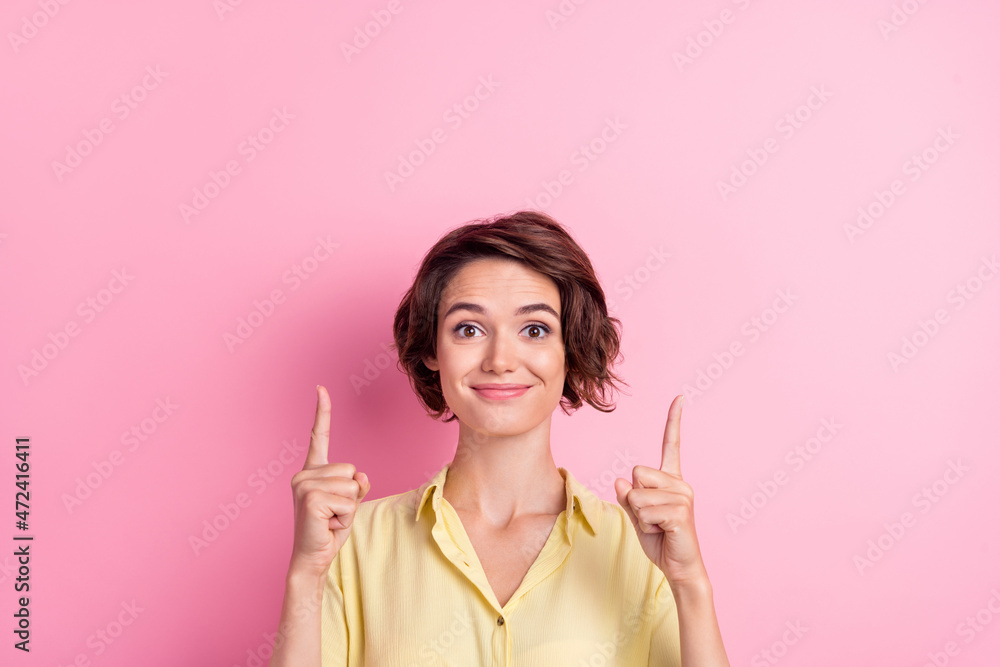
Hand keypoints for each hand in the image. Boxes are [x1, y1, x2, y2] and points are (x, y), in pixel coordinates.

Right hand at [287, 385, 370, 577]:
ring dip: (349, 508)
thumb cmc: (329, 529)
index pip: (318, 436)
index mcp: (312, 471)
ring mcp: (304, 485)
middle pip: (352, 470)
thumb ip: (356, 484)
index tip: (321, 388)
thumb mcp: (349, 502)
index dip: (322, 412)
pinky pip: (349, 501)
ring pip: (352, 486)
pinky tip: (328, 524)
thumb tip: (360, 477)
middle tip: (333, 513)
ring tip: (330, 519)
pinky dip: (345, 517)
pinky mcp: (311, 499)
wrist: (313, 557)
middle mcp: (304, 475)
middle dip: (352, 495)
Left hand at [614, 395, 706, 586]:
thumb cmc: (660, 540)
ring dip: (639, 515)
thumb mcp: (637, 516)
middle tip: (652, 518)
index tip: (679, 397)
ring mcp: (683, 497)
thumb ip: (628, 497)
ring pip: (637, 494)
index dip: (674, 420)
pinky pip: (644, 511)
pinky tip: (663, 532)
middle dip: (634, 498)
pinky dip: (645, 525)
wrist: (680, 567)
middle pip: (637, 473)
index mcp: (671, 480)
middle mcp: (680, 483)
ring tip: (657, 527)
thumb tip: (621, 481)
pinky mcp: (680, 512)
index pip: (671, 444)